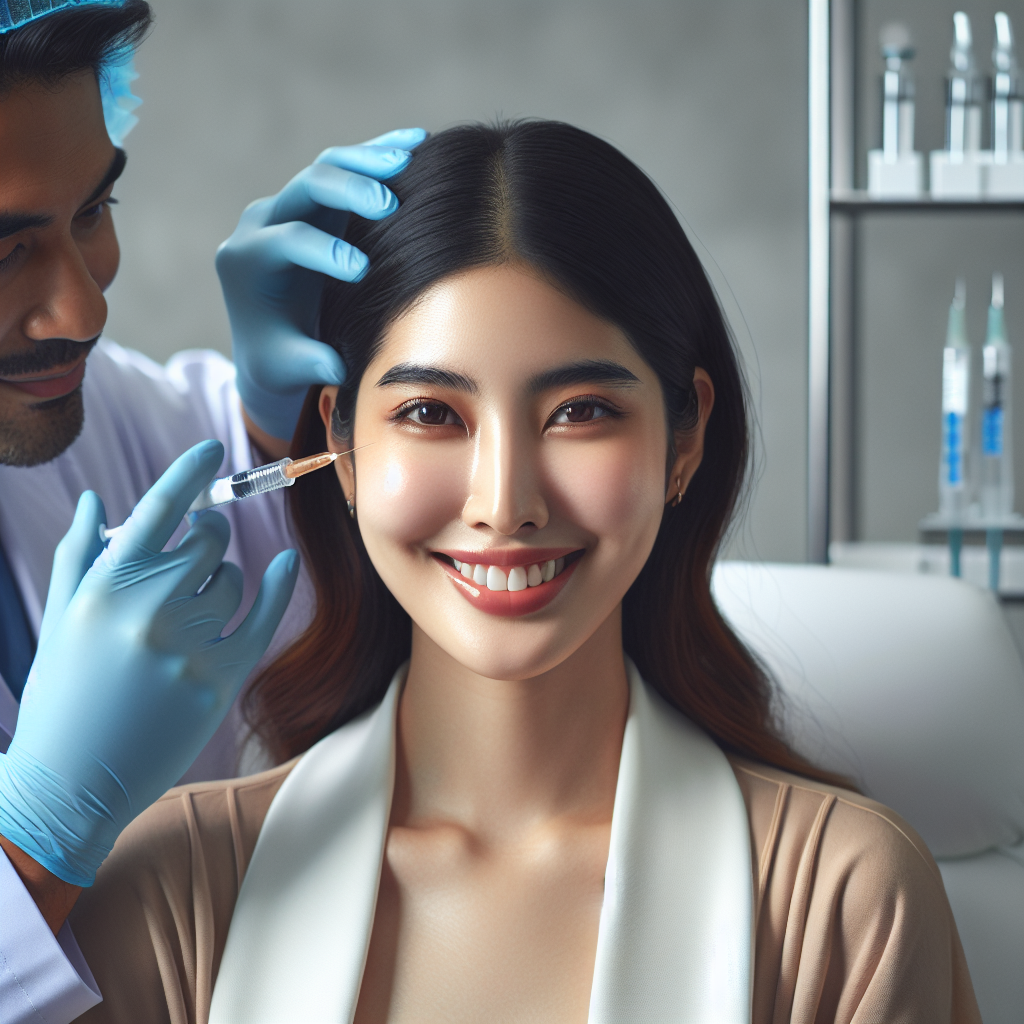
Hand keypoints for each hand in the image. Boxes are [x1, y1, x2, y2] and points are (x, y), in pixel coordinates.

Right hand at [0, 440, 298, 885]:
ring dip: (221, 578)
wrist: (73, 783)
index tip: (214, 447)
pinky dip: (278, 584)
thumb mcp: (60, 619)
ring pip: (232, 579)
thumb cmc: (62, 695)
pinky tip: (286, 564)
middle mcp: (150, 609)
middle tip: (200, 539)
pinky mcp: (221, 679)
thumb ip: (80, 554)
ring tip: (193, 604)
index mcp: (105, 587)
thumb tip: (98, 499)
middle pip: (207, 539)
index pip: (159, 509)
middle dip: (207, 532)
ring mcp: (189, 645)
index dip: (190, 471)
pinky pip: (263, 616)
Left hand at [217, 127, 427, 440]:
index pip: (285, 241)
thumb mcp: (286, 367)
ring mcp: (291, 206)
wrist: (270, 339)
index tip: (361, 271)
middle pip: (305, 188)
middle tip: (389, 205)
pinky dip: (379, 155)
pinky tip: (416, 142)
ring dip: (368, 160)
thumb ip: (308, 364)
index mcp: (249, 261)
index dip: (322, 250)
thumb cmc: (277, 358)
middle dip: (347, 190)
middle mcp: (263, 222)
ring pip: (327, 167)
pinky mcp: (318, 202)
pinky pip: (347, 168)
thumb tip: (335, 368)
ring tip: (410, 157)